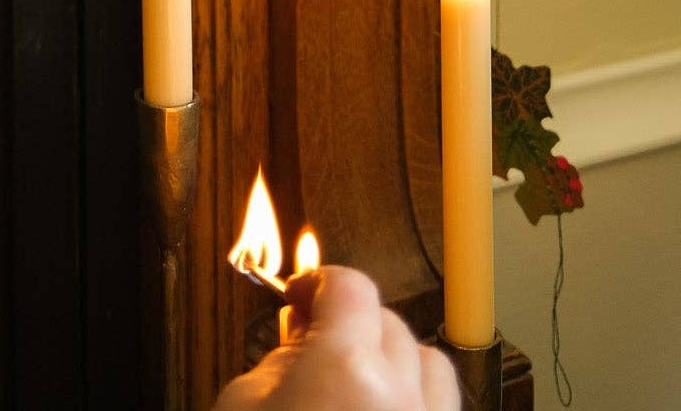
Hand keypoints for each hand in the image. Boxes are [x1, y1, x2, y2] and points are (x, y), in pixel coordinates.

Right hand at [213, 267, 457, 410]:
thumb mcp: (239, 406)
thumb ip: (275, 358)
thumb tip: (299, 332)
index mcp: (346, 369)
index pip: (351, 286)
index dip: (320, 283)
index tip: (299, 295)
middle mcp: (400, 397)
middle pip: (391, 322)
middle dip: (354, 324)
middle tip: (315, 342)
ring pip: (431, 366)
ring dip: (398, 361)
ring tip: (359, 380)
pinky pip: (440, 409)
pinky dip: (417, 399)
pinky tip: (381, 408)